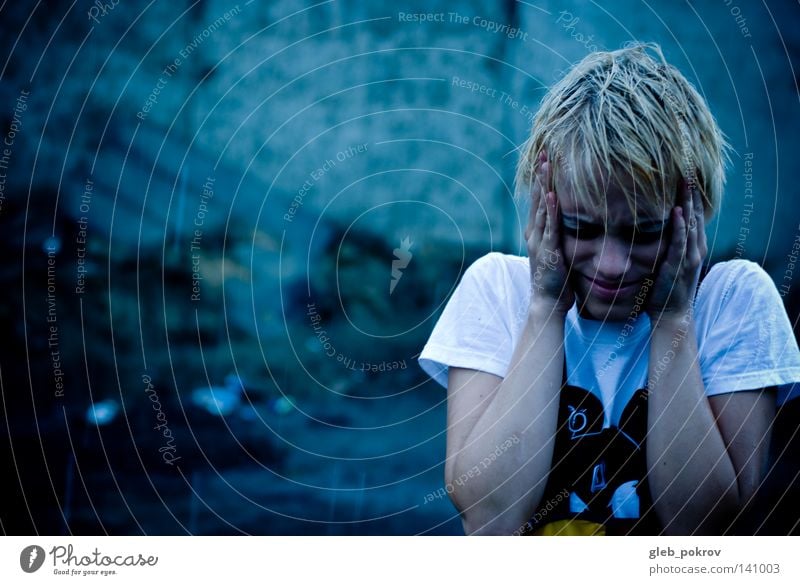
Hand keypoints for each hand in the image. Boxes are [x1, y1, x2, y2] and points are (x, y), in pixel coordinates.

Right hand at [524, 151, 572, 314]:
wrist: (547, 302)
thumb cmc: (556, 280)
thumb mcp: (557, 253)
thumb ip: (560, 237)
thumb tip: (570, 224)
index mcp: (537, 232)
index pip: (539, 199)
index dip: (541, 178)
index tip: (544, 158)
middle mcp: (534, 233)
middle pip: (536, 197)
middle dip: (539, 174)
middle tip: (542, 151)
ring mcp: (539, 241)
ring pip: (540, 207)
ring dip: (542, 185)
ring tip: (544, 164)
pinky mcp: (548, 251)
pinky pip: (549, 226)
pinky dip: (549, 210)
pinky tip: (550, 195)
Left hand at [646, 175, 706, 321]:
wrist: (671, 314)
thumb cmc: (666, 288)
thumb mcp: (668, 260)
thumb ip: (667, 243)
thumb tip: (655, 225)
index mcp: (693, 245)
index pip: (694, 212)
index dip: (691, 192)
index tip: (686, 171)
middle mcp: (695, 248)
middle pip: (695, 212)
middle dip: (692, 191)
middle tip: (688, 166)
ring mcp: (689, 257)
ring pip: (691, 224)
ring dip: (688, 202)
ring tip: (685, 181)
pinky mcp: (678, 266)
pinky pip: (680, 243)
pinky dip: (680, 227)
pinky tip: (678, 212)